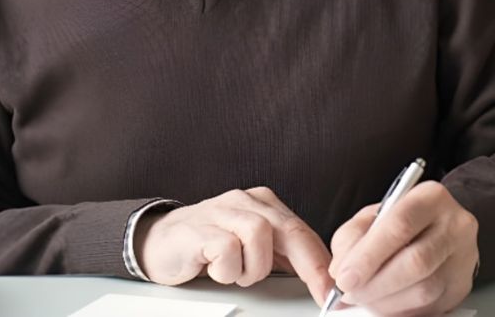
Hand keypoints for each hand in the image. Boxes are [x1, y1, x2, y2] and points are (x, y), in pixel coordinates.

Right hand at [134, 187, 335, 304]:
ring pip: (259, 236)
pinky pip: (227, 249)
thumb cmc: (208, 246)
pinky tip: (215, 268)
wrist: (158, 243)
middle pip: (289, 228)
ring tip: (236, 273)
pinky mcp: (199, 228)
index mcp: (263, 204)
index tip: (336, 290)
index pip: (302, 231)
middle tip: (321, 293)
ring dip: (252, 268)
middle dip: (311, 266)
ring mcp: (221, 211)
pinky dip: (227, 269)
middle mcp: (245, 201)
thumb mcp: (252, 250)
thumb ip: (282, 256)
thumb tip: (320, 276)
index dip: (322, 262)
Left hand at [328, 181, 478, 315]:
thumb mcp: (373, 217)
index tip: (344, 277)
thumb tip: (341, 271)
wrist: (439, 230)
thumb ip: (353, 238)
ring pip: (424, 289)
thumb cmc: (402, 222)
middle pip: (415, 261)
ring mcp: (463, 258)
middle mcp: (454, 225)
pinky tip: (384, 304)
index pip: (400, 225)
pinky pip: (430, 307)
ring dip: (386, 301)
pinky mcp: (461, 286)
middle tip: (349, 293)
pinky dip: (400, 309)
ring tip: (364, 299)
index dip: (368, 255)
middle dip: (375, 283)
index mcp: (430, 197)